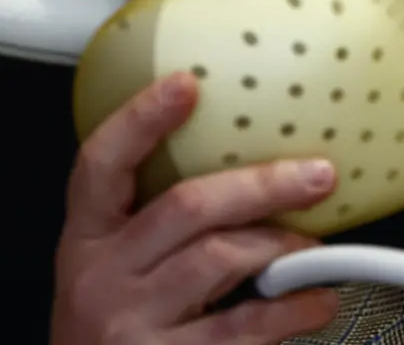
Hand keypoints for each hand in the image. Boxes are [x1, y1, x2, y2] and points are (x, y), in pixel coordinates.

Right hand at [50, 72, 339, 344]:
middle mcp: (100, 277)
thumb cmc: (118, 330)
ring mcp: (129, 323)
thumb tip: (248, 174)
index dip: (140, 120)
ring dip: (281, 245)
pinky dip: (291, 309)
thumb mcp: (114, 271)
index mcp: (85, 240)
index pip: (100, 165)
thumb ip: (159, 225)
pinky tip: (317, 301)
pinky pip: (242, 326)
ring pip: (219, 258)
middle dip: (261, 184)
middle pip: (186, 207)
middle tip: (317, 175)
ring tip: (316, 248)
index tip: (188, 84)